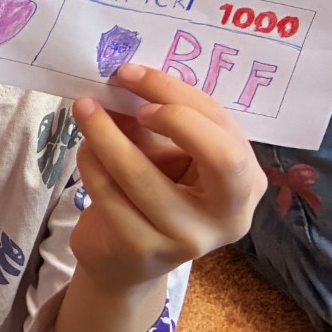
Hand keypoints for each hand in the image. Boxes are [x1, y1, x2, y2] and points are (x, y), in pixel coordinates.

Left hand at [70, 62, 266, 289]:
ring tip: (84, 110)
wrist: (124, 257)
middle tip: (118, 94)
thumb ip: (158, 119)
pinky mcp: (145, 250)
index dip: (177, 94)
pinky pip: (109, 195)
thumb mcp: (165, 152)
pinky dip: (91, 163)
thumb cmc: (153, 191)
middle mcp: (230, 215)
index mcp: (246, 181)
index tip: (132, 75)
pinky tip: (85, 150)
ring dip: (105, 134)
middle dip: (170, 115)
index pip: (224, 127)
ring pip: (143, 175)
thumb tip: (129, 78)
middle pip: (220, 156)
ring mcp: (189, 239)